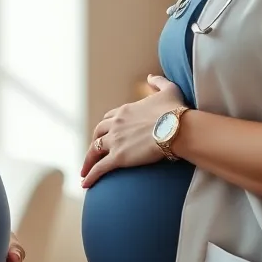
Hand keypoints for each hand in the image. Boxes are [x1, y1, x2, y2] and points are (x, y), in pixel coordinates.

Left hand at [80, 74, 184, 188]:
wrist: (177, 128)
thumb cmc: (175, 110)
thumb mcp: (169, 90)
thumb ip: (158, 82)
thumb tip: (150, 76)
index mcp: (125, 111)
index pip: (109, 119)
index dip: (106, 127)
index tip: (105, 134)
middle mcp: (116, 124)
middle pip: (98, 133)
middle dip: (94, 142)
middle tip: (92, 152)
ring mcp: (115, 140)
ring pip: (94, 150)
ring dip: (88, 161)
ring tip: (84, 171)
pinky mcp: (118, 156)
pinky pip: (100, 168)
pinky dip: (91, 176)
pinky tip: (85, 185)